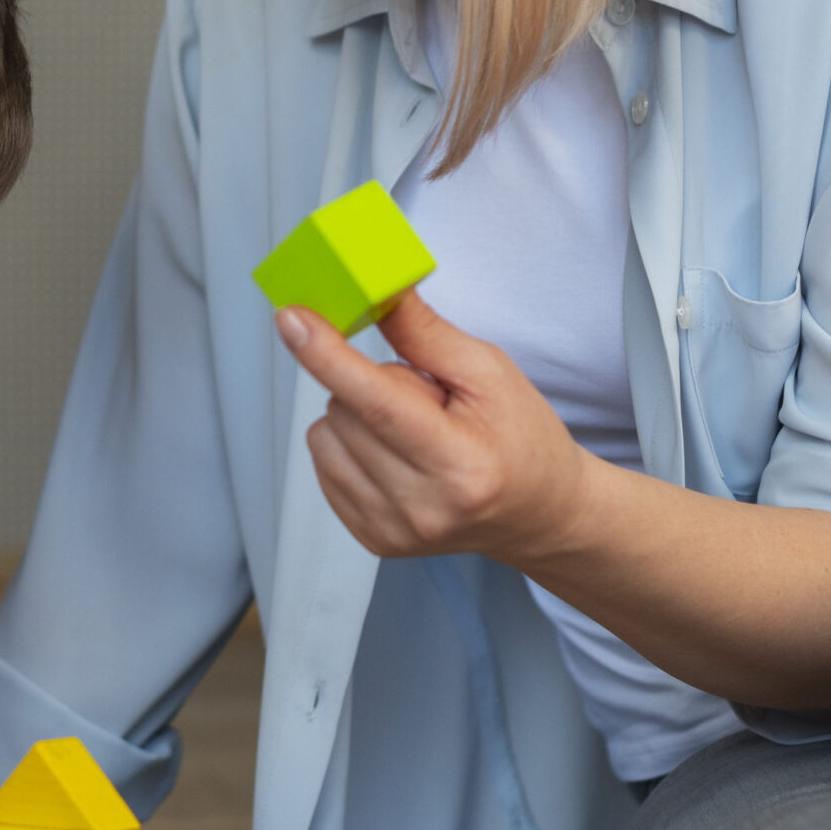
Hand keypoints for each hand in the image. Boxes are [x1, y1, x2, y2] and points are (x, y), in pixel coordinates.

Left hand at [278, 289, 591, 566]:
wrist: (539, 513)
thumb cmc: (522, 438)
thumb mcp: (489, 372)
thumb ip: (423, 331)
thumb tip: (372, 290)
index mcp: (460, 464)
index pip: (377, 403)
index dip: (327, 355)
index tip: (291, 318)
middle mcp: (422, 507)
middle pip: (344, 411)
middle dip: (370, 385)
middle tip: (425, 398)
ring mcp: (393, 530)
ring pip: (324, 436)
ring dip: (355, 417)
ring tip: (412, 430)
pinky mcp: (372, 539)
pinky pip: (323, 466)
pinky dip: (349, 446)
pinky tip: (395, 453)